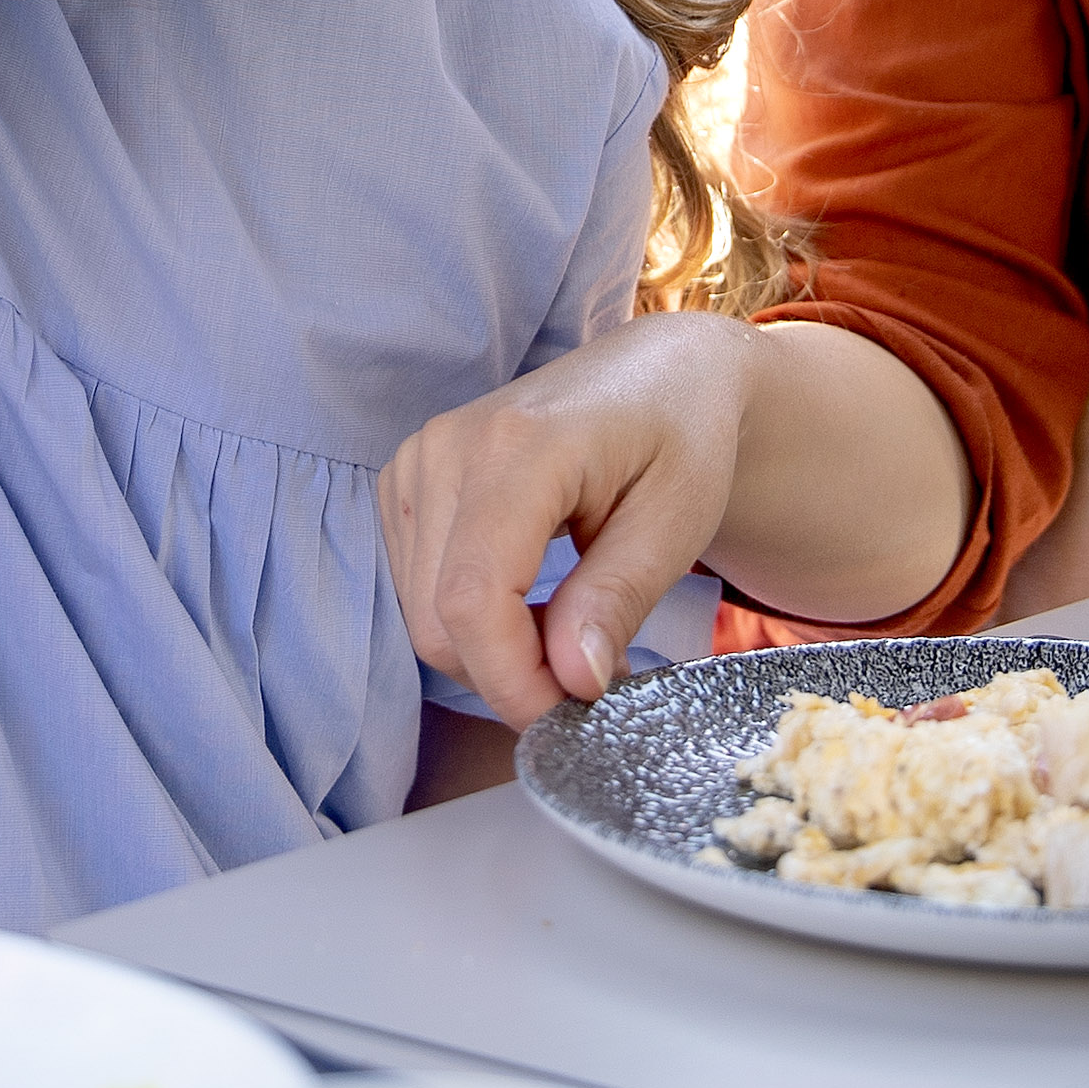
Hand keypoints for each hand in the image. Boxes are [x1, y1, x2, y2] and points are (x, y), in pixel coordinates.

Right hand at [380, 314, 757, 728]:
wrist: (658, 374)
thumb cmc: (681, 437)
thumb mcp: (677, 521)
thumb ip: (617, 598)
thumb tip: (571, 681)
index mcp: (517, 446)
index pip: (474, 599)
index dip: (514, 680)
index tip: (575, 714)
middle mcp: (446, 447)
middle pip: (438, 620)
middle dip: (510, 676)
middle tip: (592, 680)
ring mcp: (416, 462)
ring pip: (423, 616)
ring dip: (494, 654)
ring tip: (574, 634)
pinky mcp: (407, 484)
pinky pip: (418, 591)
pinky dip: (474, 624)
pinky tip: (534, 607)